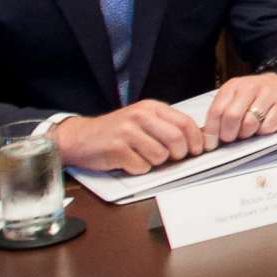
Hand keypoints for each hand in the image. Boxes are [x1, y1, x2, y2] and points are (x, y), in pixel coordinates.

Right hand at [51, 100, 207, 174]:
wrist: (80, 137)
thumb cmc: (115, 131)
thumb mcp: (143, 119)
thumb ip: (166, 125)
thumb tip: (196, 139)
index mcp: (150, 107)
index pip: (185, 122)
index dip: (196, 139)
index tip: (197, 150)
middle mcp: (140, 116)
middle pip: (176, 139)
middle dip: (179, 154)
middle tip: (172, 157)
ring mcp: (127, 132)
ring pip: (160, 155)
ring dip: (155, 162)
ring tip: (142, 155)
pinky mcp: (117, 149)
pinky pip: (141, 166)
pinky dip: (138, 168)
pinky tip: (128, 160)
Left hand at [207, 71, 276, 142]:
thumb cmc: (257, 96)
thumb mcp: (236, 98)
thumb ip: (223, 113)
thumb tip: (210, 137)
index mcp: (234, 86)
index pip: (217, 110)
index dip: (212, 131)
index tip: (211, 144)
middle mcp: (250, 86)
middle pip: (232, 116)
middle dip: (229, 133)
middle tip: (232, 137)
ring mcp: (268, 93)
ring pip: (250, 123)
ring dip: (248, 133)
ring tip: (249, 129)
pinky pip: (268, 126)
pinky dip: (264, 131)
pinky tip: (265, 124)